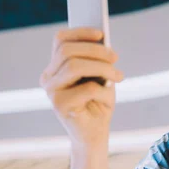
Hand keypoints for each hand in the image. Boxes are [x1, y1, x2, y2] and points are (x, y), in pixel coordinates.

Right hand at [40, 28, 123, 147]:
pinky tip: (108, 98)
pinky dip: (103, 91)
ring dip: (102, 68)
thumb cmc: (98, 103)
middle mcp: (49, 78)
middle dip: (95, 50)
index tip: (101, 33)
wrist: (95, 135)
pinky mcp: (60, 106)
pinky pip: (86, 88)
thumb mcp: (100, 76)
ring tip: (119, 75)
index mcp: (55, 67)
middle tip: (115, 57)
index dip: (80, 33)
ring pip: (74, 66)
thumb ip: (97, 60)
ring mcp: (51, 92)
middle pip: (67, 51)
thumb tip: (103, 41)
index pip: (60, 40)